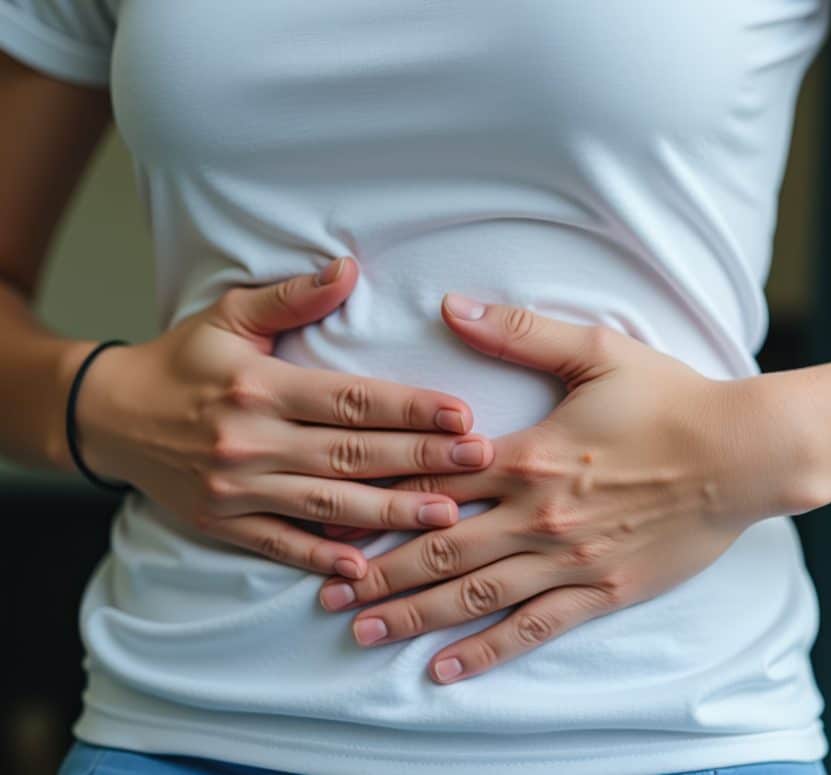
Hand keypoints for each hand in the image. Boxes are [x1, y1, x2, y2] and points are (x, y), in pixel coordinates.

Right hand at [73, 259, 494, 578]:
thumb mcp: (228, 316)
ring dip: (391, 513)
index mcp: (260, 385)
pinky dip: (322, 559)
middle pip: (352, 454)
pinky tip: (365, 569)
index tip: (462, 415)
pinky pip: (281, 545)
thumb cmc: (182, 360)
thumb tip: (349, 268)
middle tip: (480, 464)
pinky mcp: (223, 524)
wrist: (107, 416)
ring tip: (448, 517)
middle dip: (421, 460)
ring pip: (328, 505)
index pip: (351, 400)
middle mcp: (251, 440)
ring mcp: (237, 488)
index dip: (410, 408)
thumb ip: (291, 296)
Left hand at [318, 293, 824, 682]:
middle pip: (439, 547)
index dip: (377, 501)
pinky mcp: (601, 591)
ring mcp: (569, 559)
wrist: (742, 454)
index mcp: (528, 453)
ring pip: (475, 594)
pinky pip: (534, 627)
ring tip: (362, 633)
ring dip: (414, 616)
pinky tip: (445, 669)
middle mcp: (538, 514)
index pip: (434, 483)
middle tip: (326, 593)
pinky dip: (486, 650)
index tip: (332, 517)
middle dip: (378, 574)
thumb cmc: (671, 398)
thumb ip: (518, 331)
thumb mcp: (596, 350)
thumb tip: (450, 305)